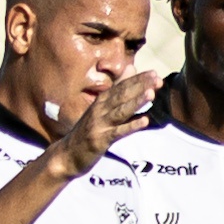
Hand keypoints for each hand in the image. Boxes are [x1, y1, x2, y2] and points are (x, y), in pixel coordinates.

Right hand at [45, 65, 161, 173]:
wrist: (66, 155)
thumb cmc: (87, 131)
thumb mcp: (100, 109)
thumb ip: (117, 89)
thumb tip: (131, 68)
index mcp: (101, 101)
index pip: (121, 86)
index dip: (137, 79)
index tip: (154, 73)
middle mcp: (99, 110)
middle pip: (122, 95)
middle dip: (139, 86)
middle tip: (157, 79)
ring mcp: (99, 125)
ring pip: (120, 111)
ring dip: (135, 102)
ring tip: (151, 94)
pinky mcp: (99, 140)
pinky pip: (117, 132)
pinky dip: (130, 126)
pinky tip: (144, 121)